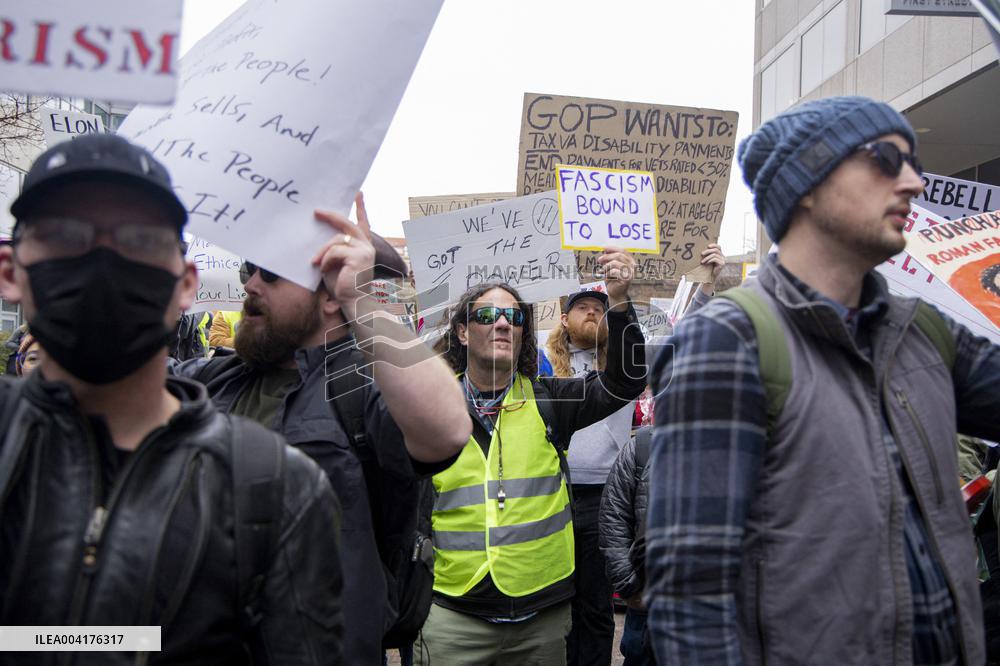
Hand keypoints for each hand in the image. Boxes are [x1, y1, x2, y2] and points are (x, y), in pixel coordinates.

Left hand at [311, 192, 375, 316]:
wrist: (353, 302)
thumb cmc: (342, 285)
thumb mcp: (335, 262)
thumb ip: (334, 248)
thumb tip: (321, 234)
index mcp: (362, 246)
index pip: (363, 223)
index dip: (361, 208)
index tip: (358, 193)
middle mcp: (366, 246)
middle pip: (346, 224)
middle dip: (330, 216)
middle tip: (316, 212)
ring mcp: (364, 250)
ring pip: (336, 240)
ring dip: (322, 252)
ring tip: (316, 263)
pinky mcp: (358, 256)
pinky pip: (334, 251)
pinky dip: (325, 260)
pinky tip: (323, 270)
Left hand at [597, 246, 633, 309]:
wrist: (615, 293)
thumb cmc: (612, 279)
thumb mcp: (610, 267)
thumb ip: (609, 258)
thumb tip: (605, 250)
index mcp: (630, 261)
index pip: (623, 251)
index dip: (613, 248)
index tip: (604, 248)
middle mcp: (632, 266)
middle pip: (619, 255)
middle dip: (607, 257)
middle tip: (599, 260)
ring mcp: (630, 273)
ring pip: (615, 263)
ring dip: (606, 266)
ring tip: (603, 270)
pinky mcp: (627, 279)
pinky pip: (614, 271)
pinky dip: (608, 273)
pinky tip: (606, 276)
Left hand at [698, 242, 724, 295]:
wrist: (710, 277)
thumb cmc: (708, 267)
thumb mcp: (708, 259)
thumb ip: (708, 254)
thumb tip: (702, 249)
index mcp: (720, 254)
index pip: (719, 247)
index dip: (714, 245)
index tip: (708, 246)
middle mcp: (723, 256)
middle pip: (716, 250)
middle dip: (708, 251)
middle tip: (701, 254)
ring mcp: (723, 260)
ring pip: (714, 254)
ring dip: (707, 257)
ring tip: (702, 261)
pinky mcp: (722, 264)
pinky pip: (715, 259)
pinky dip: (709, 260)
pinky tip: (706, 263)